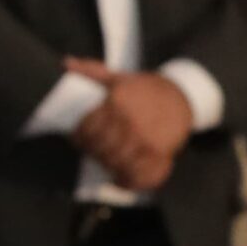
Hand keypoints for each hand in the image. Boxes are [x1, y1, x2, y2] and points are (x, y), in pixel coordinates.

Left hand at [70, 65, 193, 193]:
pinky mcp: (160, 154)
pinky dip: (127, 183)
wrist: (181, 96)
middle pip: (100, 149)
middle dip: (92, 152)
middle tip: (91, 151)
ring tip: (104, 162)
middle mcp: (131, 123)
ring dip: (107, 166)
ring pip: (117, 163)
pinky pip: (140, 176)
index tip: (77, 138)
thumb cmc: (145, 88)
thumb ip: (90, 71)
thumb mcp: (117, 77)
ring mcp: (146, 141)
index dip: (79, 137)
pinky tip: (119, 180)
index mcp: (117, 103)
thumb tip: (65, 62)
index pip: (88, 128)